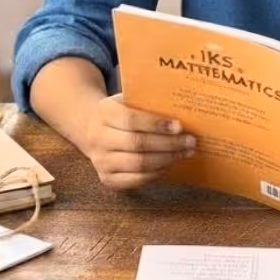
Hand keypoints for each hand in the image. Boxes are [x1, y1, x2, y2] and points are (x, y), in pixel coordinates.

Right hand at [79, 94, 195, 189]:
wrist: (90, 128)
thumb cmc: (119, 111)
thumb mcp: (127, 99)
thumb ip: (147, 101)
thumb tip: (180, 108)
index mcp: (104, 113)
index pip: (131, 120)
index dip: (157, 124)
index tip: (179, 126)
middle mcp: (98, 138)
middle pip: (137, 144)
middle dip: (168, 144)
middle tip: (190, 141)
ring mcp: (100, 161)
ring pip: (138, 164)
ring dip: (167, 159)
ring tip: (185, 153)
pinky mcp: (107, 179)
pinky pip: (136, 180)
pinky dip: (156, 173)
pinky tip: (169, 164)